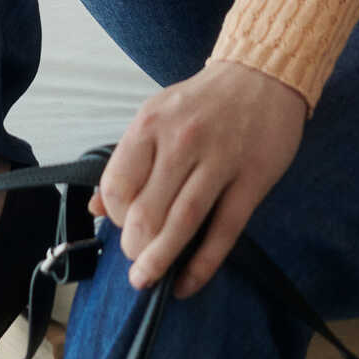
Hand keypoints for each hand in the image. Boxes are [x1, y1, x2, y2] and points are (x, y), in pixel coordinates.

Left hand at [87, 59, 307, 300]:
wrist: (263, 74)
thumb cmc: (203, 101)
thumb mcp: (157, 115)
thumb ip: (128, 159)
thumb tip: (94, 206)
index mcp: (151, 124)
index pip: (118, 185)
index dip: (113, 216)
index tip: (121, 225)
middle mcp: (181, 141)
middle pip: (146, 211)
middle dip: (135, 247)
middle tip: (136, 261)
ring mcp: (219, 160)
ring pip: (182, 223)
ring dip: (160, 261)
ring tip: (148, 280)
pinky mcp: (252, 180)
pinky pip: (223, 231)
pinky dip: (202, 265)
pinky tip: (187, 283)